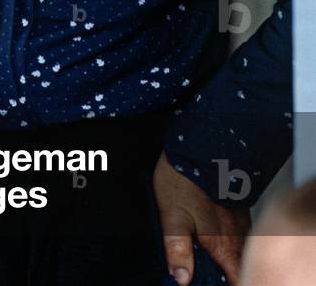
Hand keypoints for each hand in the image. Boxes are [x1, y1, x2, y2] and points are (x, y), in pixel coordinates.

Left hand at [152, 150, 250, 284]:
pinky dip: (232, 239)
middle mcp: (236, 233)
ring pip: (242, 249)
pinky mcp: (238, 205)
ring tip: (213, 255)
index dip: (230, 283)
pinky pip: (240, 231)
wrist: (199, 142)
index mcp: (222, 242)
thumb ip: (177, 248)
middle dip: (230, 272)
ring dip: (232, 256)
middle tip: (212, 269)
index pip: (235, 278)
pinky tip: (219, 233)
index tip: (216, 283)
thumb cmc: (184, 177)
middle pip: (240, 266)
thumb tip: (181, 277)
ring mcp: (240, 218)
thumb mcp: (172, 215)